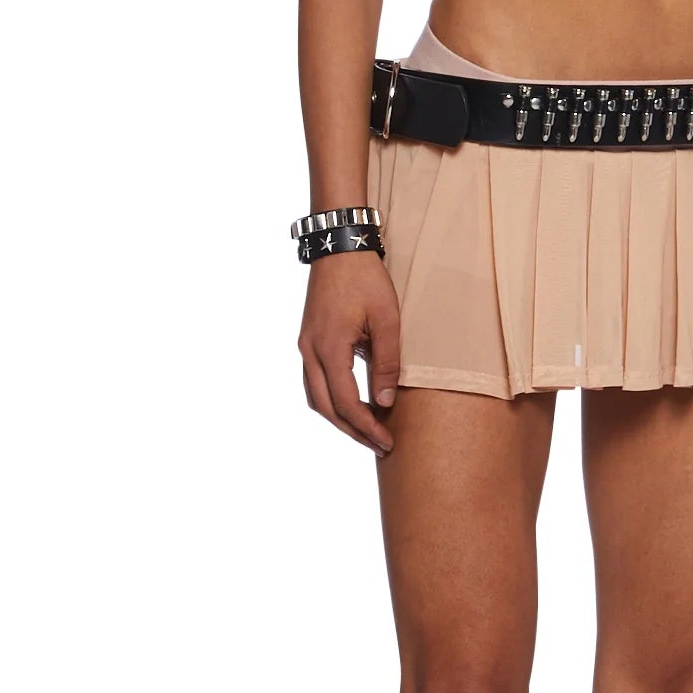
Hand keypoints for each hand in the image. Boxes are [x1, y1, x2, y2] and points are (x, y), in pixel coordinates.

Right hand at [299, 250, 401, 453]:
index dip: (366, 426)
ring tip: (367, 430)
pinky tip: (351, 404)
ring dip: (339, 418)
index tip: (387, 441)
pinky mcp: (308, 340)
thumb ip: (387, 363)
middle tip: (379, 445)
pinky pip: (314, 382)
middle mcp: (310, 351)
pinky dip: (331, 400)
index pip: (345, 402)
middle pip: (325, 408)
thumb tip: (385, 402)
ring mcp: (305, 346)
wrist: (339, 247)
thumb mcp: (387, 320)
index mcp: (329, 347)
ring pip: (315, 397)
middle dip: (352, 431)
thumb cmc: (366, 279)